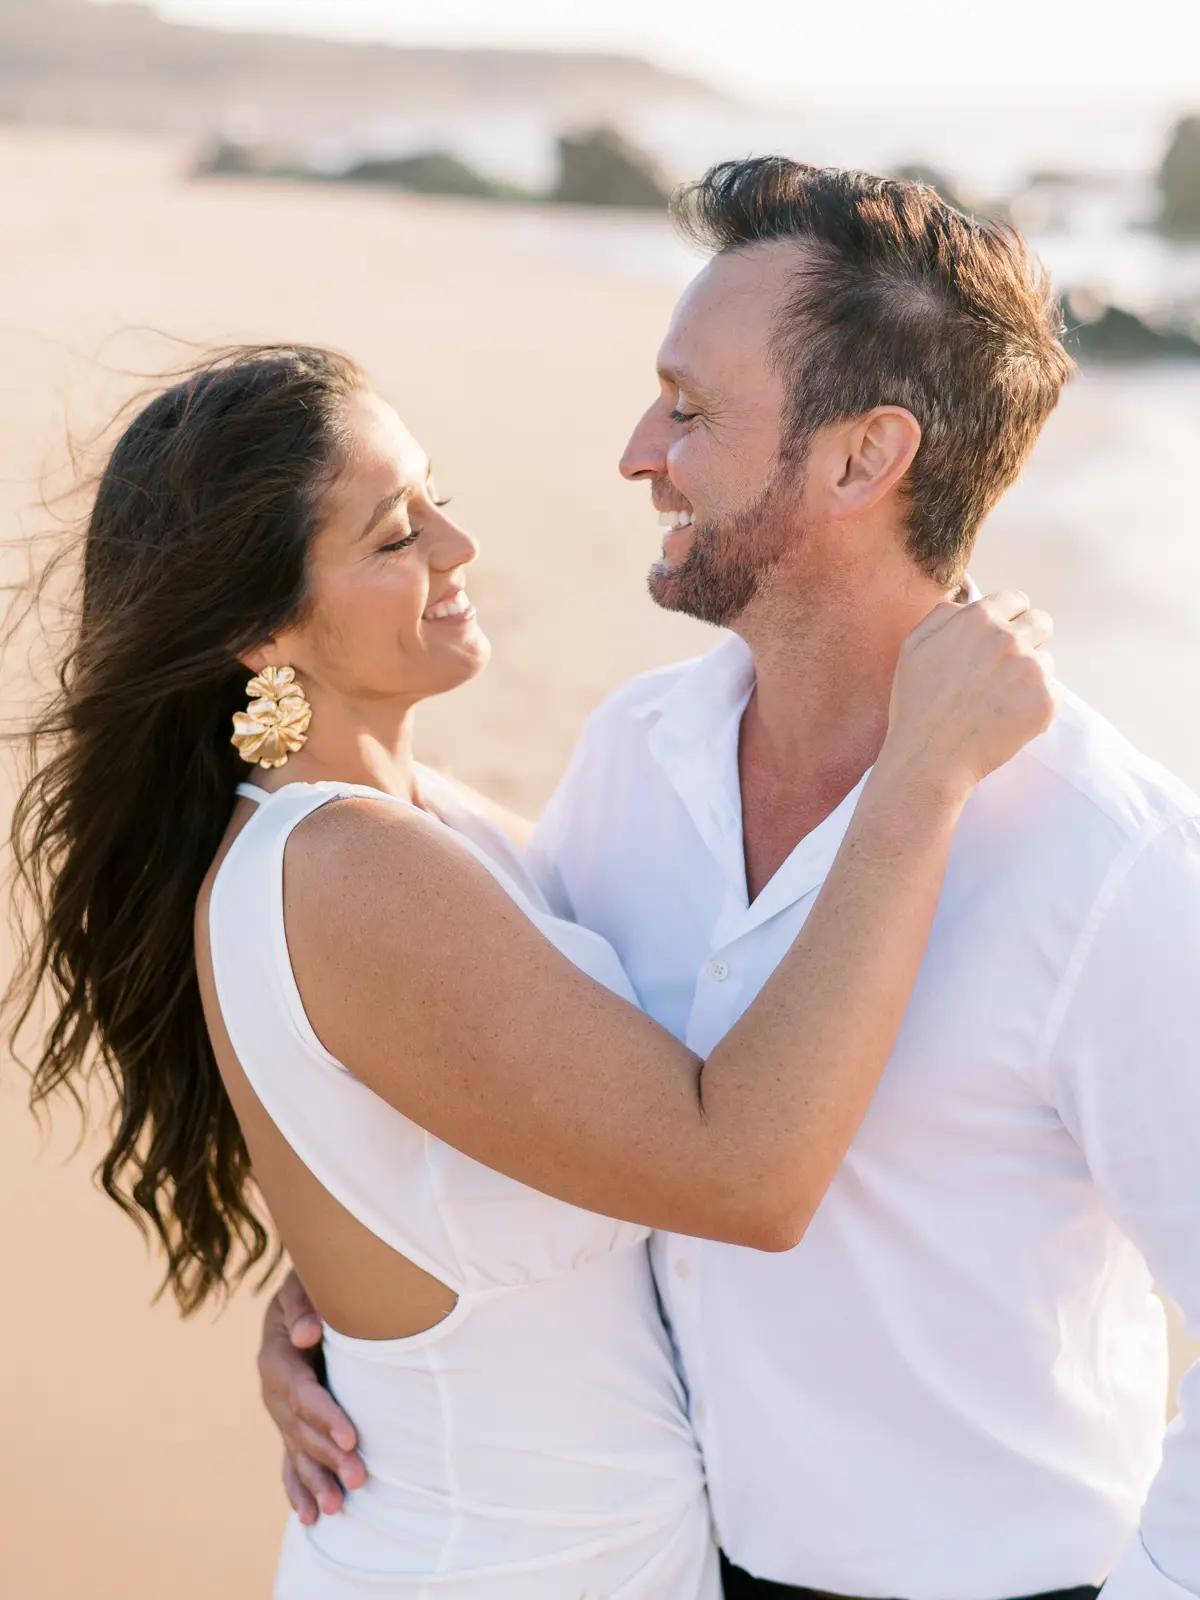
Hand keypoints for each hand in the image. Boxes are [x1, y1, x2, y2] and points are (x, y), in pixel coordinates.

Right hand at [258, 1271, 365, 1523]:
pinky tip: (308, 1517)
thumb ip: (306, 1305)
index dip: (326, 1415)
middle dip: (329, 1455)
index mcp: (277, 1356)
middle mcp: (274, 1390)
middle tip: (358, 1478)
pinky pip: (290, 1459)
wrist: (302, 1293)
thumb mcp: (304, 1284)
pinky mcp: (290, 1423)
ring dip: (315, 1480)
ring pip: (297, 1450)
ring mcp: (280, 1411)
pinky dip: (298, 1488)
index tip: (352, 1436)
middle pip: (301, 1429)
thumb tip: (308, 1334)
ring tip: (335, 1508)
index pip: (302, 1393)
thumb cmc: (312, 1283)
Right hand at [883, 590, 1055, 797]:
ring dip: (1028, 677)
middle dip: (1029, 639)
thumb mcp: (913, 647)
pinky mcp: (1045, 702)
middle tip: (1005, 668)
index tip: (1002, 636)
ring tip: (997, 701)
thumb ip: (943, 615)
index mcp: (979, 620)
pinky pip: (1053, 694)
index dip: (1009, 617)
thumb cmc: (917, 704)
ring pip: (1046, 662)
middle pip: (1042, 623)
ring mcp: (1032, 670)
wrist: (930, 757)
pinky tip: (1006, 719)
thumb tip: (966, 603)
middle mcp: (1010, 638)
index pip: (1016, 600)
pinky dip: (1035, 706)